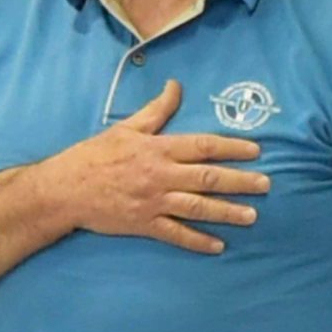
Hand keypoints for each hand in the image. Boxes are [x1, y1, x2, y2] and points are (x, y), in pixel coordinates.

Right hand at [37, 79, 268, 252]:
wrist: (65, 189)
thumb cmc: (95, 155)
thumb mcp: (126, 127)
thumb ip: (157, 110)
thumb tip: (176, 86)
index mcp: (158, 148)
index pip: (203, 146)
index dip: (231, 148)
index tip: (255, 151)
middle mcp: (160, 175)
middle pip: (208, 178)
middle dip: (240, 181)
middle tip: (266, 185)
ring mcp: (153, 202)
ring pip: (197, 207)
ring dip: (227, 212)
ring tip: (252, 216)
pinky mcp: (144, 224)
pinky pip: (176, 234)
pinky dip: (197, 241)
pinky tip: (218, 246)